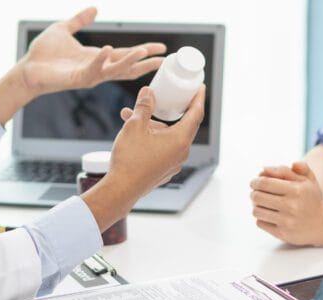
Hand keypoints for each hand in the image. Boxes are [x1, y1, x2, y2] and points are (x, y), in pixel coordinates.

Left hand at [20, 7, 165, 97]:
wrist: (28, 68)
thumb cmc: (45, 53)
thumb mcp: (65, 29)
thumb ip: (80, 20)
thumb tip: (95, 8)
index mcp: (98, 58)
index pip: (126, 54)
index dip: (144, 51)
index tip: (161, 49)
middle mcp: (99, 69)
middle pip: (128, 67)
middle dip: (147, 63)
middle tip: (164, 60)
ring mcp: (90, 75)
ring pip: (116, 70)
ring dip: (130, 61)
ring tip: (144, 52)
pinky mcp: (78, 79)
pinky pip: (93, 70)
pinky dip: (101, 60)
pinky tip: (107, 49)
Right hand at [81, 85, 205, 230]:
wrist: (121, 189)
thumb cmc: (130, 159)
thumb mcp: (135, 126)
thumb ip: (144, 106)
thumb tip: (148, 92)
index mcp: (180, 140)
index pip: (196, 114)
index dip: (199, 98)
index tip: (200, 87)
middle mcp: (181, 153)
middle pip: (183, 125)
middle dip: (173, 110)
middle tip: (170, 98)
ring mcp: (174, 163)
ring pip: (169, 137)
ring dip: (155, 125)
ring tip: (134, 116)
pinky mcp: (165, 170)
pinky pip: (164, 149)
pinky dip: (154, 138)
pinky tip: (137, 134)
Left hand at [250, 162, 322, 244]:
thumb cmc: (310, 199)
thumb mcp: (306, 180)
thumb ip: (286, 170)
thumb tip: (264, 168)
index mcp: (297, 190)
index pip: (265, 183)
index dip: (255, 181)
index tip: (254, 182)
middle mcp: (292, 206)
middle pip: (257, 197)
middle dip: (253, 193)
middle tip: (255, 193)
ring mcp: (287, 221)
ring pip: (256, 211)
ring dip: (256, 206)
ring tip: (262, 204)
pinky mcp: (282, 234)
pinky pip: (260, 223)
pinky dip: (261, 219)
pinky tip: (269, 216)